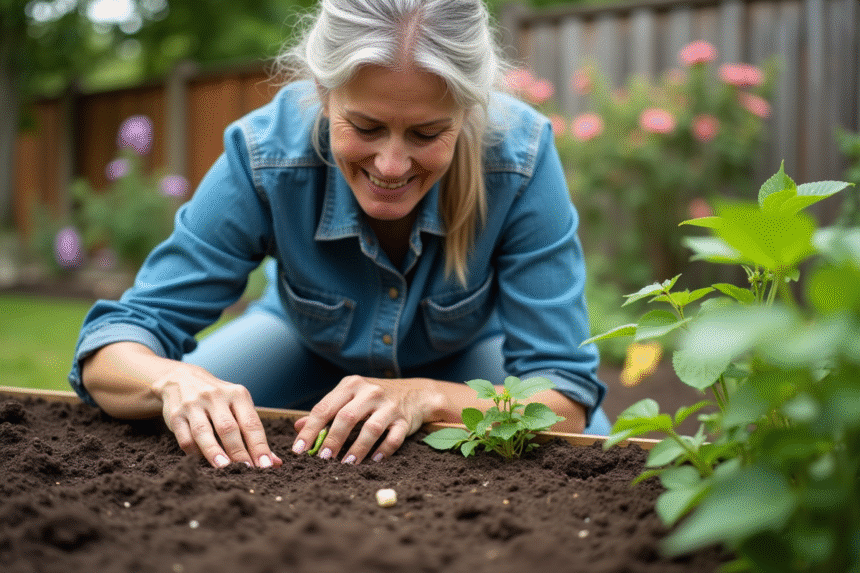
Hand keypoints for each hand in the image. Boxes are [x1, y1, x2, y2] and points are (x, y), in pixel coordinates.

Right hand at [151, 363, 282, 468]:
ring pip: (203, 432)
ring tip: (224, 468)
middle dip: (239, 451)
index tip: (266, 465)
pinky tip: (202, 462)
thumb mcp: (239, 407)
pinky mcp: (175, 415)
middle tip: (247, 471)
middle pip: (228, 428)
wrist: (182, 379)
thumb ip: (255, 434)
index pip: (251, 423)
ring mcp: (194, 404)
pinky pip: (185, 437)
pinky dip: (194, 452)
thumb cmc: (220, 400)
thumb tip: (275, 462)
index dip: (259, 445)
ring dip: (214, 451)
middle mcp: (215, 397)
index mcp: (237, 394)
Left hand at [291, 375, 444, 463]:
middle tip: (322, 459)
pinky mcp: (405, 420)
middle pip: (347, 417)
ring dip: (357, 449)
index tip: (299, 449)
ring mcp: (389, 405)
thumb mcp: (349, 398)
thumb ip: (325, 411)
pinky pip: (394, 438)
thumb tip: (298, 427)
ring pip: (371, 429)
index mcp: (351, 385)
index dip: (310, 429)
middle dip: (332, 440)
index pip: (325, 407)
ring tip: (346, 464)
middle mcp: (370, 392)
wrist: (415, 393)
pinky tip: (374, 460)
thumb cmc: (373, 399)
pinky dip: (383, 450)